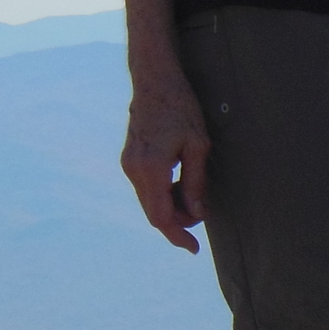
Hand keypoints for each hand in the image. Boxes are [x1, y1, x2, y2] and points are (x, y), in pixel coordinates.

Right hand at [120, 66, 211, 254]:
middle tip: (200, 221)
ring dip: (170, 208)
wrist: (154, 80)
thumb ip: (195, 183)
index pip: (161, 217)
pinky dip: (162, 194)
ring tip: (194, 199)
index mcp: (151, 168)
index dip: (177, 236)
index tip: (193, 249)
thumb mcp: (197, 145)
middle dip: (176, 223)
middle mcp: (134, 170)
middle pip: (153, 212)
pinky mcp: (129, 158)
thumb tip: (196, 214)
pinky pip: (145, 188)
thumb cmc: (180, 107)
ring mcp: (128, 164)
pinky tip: (180, 185)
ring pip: (148, 201)